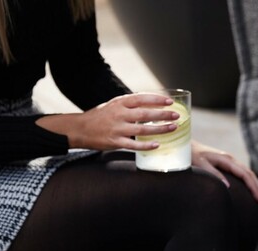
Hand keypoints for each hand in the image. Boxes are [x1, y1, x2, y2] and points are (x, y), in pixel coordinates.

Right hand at [36, 93, 180, 151]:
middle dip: (163, 114)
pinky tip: (157, 145)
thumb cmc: (100, 117)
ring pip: (142, 129)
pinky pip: (133, 144)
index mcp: (119, 103)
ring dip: (159, 129)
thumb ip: (129, 105)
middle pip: (145, 113)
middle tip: (176, 115)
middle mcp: (119, 114)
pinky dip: (146, 145)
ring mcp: (117, 128)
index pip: (141, 98)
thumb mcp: (113, 105)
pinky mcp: (115, 142)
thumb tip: (150, 103)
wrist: (80, 129)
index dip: (156, 99)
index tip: (170, 101)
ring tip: (173, 128)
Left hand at [192, 141, 257, 205]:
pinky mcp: (226, 165)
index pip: (246, 175)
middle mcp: (231, 160)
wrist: (185, 145)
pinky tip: (251, 192)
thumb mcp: (200, 164)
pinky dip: (249, 183)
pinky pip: (242, 174)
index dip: (254, 187)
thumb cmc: (190, 155)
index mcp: (227, 160)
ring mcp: (229, 162)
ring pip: (248, 174)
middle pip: (250, 175)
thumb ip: (213, 173)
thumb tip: (227, 186)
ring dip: (256, 187)